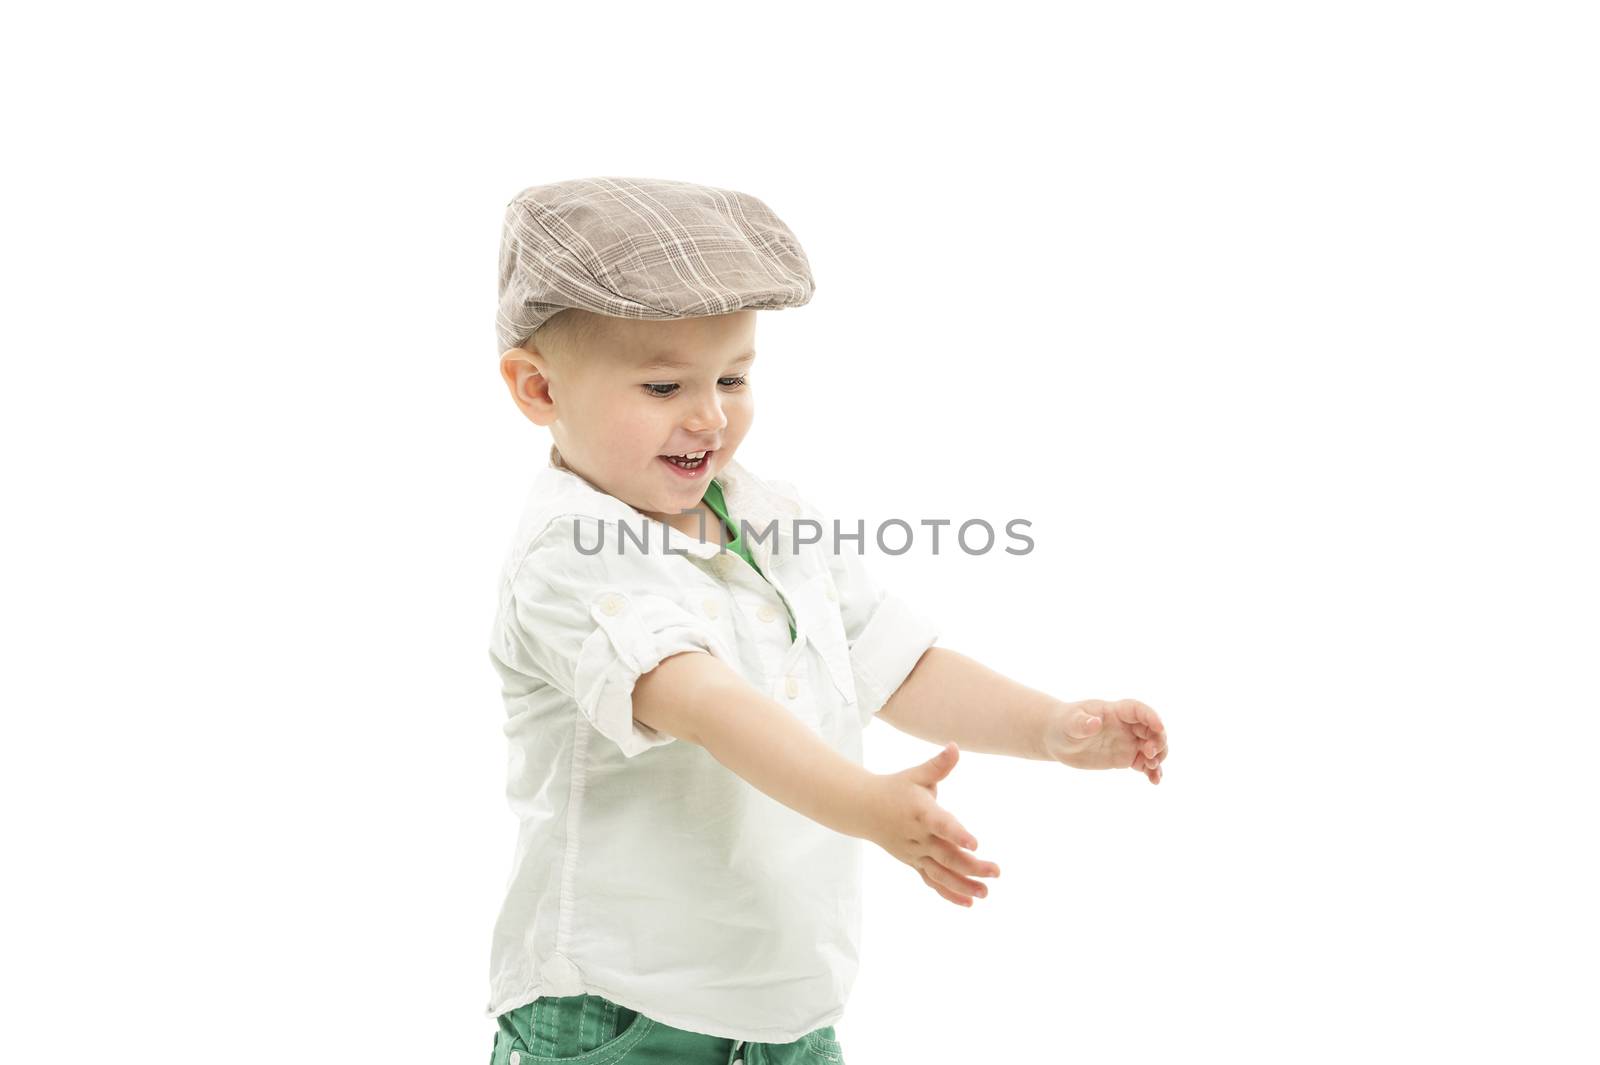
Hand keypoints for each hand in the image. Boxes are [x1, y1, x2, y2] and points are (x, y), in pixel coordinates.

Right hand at [862, 742, 1000, 908]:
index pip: (941, 825)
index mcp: (921, 813)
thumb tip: (955, 746)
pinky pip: (932, 881)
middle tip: (996, 871)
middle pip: (947, 855)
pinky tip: (969, 902)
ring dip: (963, 885)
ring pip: (940, 874)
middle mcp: (918, 837)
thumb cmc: (896, 788)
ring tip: (986, 893)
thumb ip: (938, 765)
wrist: (864, 809)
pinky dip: (949, 893)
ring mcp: (915, 853)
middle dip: (972, 866)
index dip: (957, 834)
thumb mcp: (916, 775)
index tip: (976, 844)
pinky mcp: (914, 862)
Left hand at [1043, 698, 1167, 783]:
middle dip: (1158, 740)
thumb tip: (1095, 723)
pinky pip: (1144, 763)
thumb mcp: (1070, 723)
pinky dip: (1152, 771)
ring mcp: (1127, 742)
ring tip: (1153, 769)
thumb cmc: (1063, 724)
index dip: (1151, 716)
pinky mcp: (1125, 757)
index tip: (1160, 727)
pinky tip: (1154, 781)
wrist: (1058, 739)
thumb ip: (1082, 723)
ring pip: (1152, 747)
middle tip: (1151, 754)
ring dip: (1159, 756)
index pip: (1138, 710)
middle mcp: (1125, 725)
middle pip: (1151, 729)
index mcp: (1114, 711)